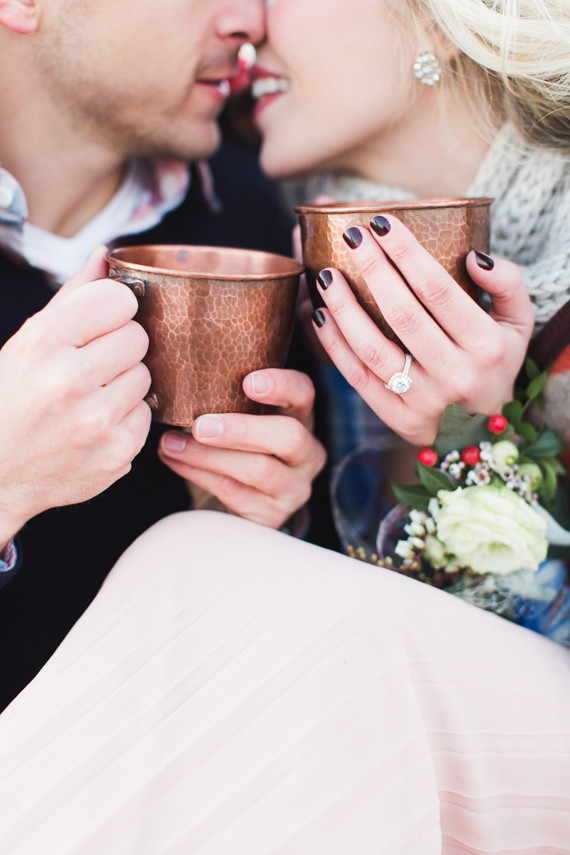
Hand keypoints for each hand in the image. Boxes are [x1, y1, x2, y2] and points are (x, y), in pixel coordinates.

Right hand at [0, 246, 151, 545]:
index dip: (112, 311)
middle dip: (118, 348)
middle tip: (89, 366)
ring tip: (88, 398)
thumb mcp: (26, 342)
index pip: (119, 300)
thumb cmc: (10, 401)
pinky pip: (146, 415)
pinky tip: (94, 426)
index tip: (99, 324)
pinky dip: (126, 419)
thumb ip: (71, 298)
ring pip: (145, 376)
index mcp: (43, 341)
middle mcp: (69, 380)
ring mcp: (96, 420)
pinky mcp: (118, 452)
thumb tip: (107, 256)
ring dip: (124, 384)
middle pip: (137, 338)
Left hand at [158, 368, 326, 528]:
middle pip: (288, 437)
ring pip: (258, 470)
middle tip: (200, 425)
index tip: (249, 382)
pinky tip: (175, 460)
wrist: (241, 498)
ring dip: (208, 456)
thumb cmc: (236, 444)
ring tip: (171, 444)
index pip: (304, 394)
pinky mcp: (273, 513)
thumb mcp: (241, 417)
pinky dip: (199, 475)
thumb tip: (177, 377)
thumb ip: (226, 397)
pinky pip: (235, 493)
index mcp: (301, 416)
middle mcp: (307, 452)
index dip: (282, 386)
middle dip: (242, 430)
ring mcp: (294, 486)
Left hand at [310, 215, 534, 445]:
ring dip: (344, 309)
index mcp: (487, 347)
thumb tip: (473, 256)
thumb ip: (508, 283)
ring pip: (373, 350)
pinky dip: (334, 346)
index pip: (439, 290)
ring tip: (325, 276)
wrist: (488, 430)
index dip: (407, 254)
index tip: (381, 223)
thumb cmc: (497, 361)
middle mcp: (457, 376)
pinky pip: (358, 380)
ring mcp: (425, 402)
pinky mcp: (399, 420)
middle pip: (403, 315)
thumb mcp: (519, 322)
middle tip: (351, 236)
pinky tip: (319, 315)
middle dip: (373, 269)